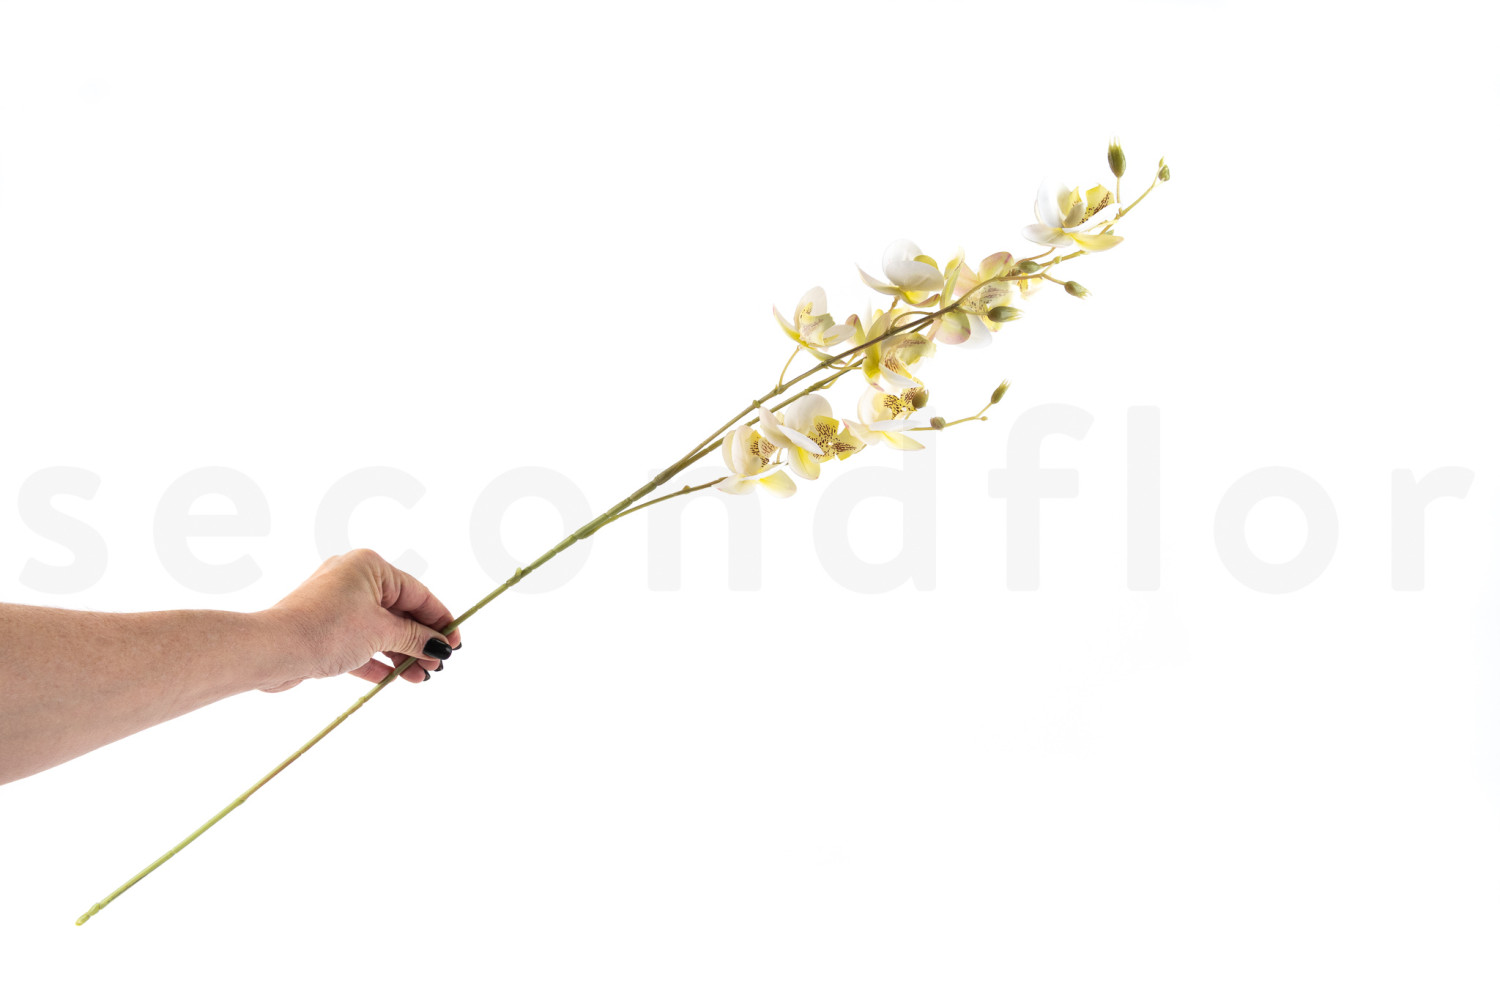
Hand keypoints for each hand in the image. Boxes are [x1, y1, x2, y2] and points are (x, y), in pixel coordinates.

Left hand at [258, 549, 462, 692]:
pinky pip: (361, 643)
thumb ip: (415, 638)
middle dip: (420, 641)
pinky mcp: (325, 630)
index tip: (456, 641)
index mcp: (369, 567)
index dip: (440, 619)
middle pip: (400, 613)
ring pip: (380, 631)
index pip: (417, 593)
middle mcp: (353, 580)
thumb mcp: (382, 632)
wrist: (273, 651)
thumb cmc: (326, 629)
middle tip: (439, 664)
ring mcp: (337, 605)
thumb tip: (440, 645)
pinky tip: (396, 677)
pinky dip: (378, 659)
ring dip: (402, 654)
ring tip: (421, 676)